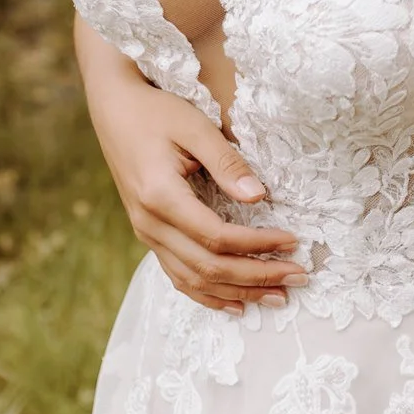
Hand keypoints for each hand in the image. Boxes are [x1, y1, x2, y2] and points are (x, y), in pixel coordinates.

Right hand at [89, 69, 307, 313]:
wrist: (114, 110)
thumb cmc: (157, 112)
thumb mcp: (195, 127)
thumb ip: (227, 163)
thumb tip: (259, 196)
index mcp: (160, 197)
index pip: (217, 237)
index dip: (258, 244)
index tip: (294, 242)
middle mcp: (150, 224)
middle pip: (209, 267)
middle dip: (257, 276)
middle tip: (298, 278)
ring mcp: (146, 234)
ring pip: (194, 279)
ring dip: (238, 291)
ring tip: (276, 298)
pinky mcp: (149, 234)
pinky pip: (178, 275)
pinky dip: (208, 294)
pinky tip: (235, 303)